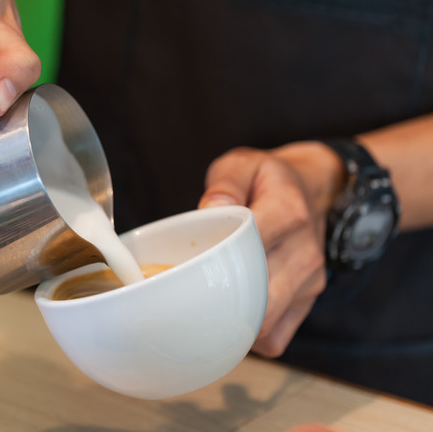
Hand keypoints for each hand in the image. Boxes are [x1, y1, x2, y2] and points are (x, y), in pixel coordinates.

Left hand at [198, 142, 343, 356]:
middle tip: (185, 292)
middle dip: (217, 300)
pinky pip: (276, 338)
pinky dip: (250, 336)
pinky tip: (230, 315)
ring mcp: (309, 281)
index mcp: (288, 212)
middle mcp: (304, 251)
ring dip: (231, 321)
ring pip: (266, 323)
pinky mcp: (307, 302)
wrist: (317, 190)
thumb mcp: (244, 164)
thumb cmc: (268, 181)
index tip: (188, 262)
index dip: (216, 257)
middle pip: (258, 295)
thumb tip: (211, 208)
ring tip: (204, 304)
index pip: (253, 242)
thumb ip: (225, 182)